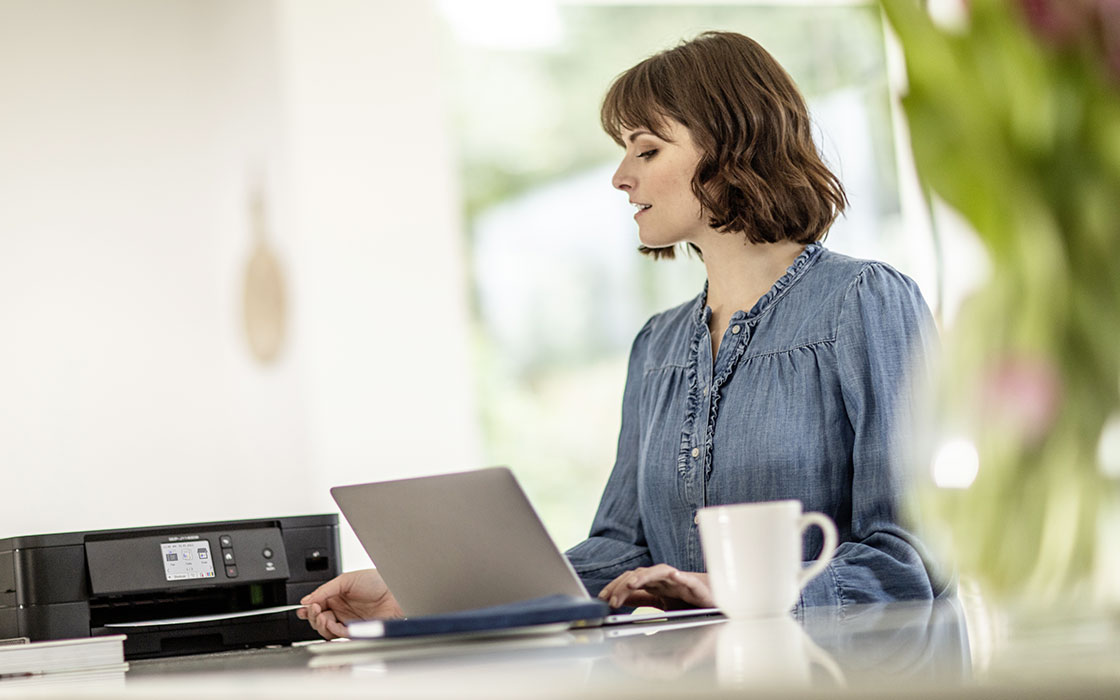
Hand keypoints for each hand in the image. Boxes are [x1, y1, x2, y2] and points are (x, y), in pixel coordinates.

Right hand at [296, 568, 403, 639]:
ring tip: (323, 617)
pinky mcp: (355, 630)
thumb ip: (325, 590)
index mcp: (337, 596)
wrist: (395, 592)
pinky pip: (339, 635)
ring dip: (321, 625)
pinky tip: (333, 624)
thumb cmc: (376, 581)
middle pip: (318, 619)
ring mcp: (347, 620)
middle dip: (313, 617)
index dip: (308, 609)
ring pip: (326, 630)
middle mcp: (341, 609)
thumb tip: (306, 599)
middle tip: (314, 611)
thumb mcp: (346, 580)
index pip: (316, 606)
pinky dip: (333, 631)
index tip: (304, 608)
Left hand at [598, 564, 714, 610]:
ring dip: (644, 576)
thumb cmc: (689, 599)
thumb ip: (641, 599)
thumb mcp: (660, 602)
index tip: (602, 598)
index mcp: (655, 584)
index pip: (631, 580)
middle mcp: (665, 579)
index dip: (615, 587)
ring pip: (660, 571)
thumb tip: (620, 599)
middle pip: (640, 574)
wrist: (715, 599)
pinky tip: (675, 577)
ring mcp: (679, 581)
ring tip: (632, 584)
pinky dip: (681, 577)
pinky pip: (689, 580)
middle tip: (611, 600)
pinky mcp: (697, 586)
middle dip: (623, 585)